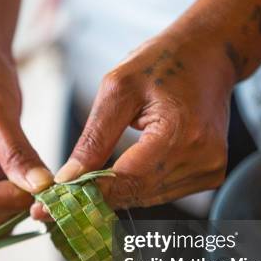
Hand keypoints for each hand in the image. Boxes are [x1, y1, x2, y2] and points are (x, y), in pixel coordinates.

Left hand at [34, 31, 234, 216]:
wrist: (210, 54)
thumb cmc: (162, 62)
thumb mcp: (117, 89)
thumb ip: (93, 138)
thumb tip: (68, 180)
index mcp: (181, 132)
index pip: (127, 180)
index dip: (87, 196)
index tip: (49, 207)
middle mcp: (202, 158)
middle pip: (137, 195)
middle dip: (95, 199)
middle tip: (55, 203)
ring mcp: (211, 169)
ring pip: (147, 199)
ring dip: (115, 195)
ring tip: (82, 187)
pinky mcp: (211, 174)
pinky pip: (161, 192)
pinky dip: (136, 187)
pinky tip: (117, 176)